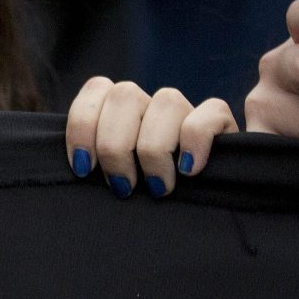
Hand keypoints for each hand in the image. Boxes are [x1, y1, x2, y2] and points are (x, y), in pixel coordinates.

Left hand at [64, 78, 236, 197]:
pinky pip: (209, 114)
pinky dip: (195, 142)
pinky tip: (188, 171)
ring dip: (154, 149)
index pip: (97, 89)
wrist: (199, 210)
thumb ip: (94, 163)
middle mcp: (151, 104)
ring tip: (156, 187)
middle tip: (121, 186)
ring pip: (166, 101)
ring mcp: (186, 110)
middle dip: (115, 146)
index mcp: (120, 110)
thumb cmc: (143, 199)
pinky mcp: (221, 122)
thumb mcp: (113, 180)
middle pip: (125, 94)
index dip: (83, 126)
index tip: (83, 168)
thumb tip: (78, 165)